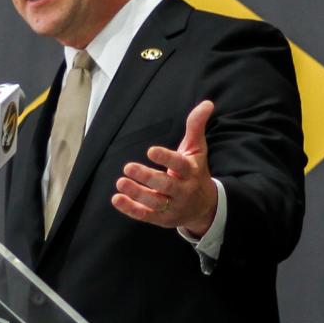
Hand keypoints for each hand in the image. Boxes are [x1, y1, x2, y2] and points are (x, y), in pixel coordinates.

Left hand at [112, 99, 217, 236]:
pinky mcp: (162, 219)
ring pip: (154, 202)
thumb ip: (196, 127)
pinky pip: (145, 215)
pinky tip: (116, 199)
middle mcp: (183, 191)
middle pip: (166, 186)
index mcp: (191, 172)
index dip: (166, 158)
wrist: (204, 206)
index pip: (180, 165)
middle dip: (147, 177)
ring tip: (120, 182)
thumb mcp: (197, 150)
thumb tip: (207, 103)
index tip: (151, 150)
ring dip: (136, 193)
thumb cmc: (195, 172)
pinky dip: (130, 209)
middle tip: (128, 166)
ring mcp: (173, 206)